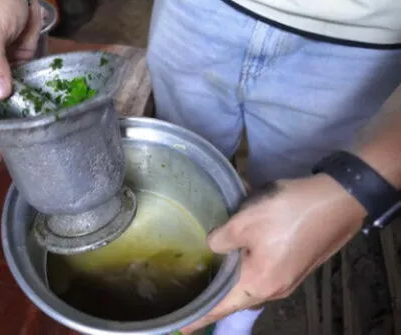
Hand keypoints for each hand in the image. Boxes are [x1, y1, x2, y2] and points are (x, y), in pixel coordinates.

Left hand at [180, 174, 366, 333]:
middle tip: (190, 294)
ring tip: (209, 274)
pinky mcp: (295, 264)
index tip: (181, 327)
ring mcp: (287, 278)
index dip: (200, 317)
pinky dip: (246, 264)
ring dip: (231, 277)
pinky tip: (235, 252)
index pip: (221, 308)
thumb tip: (213, 246)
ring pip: (249, 282)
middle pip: (235, 297)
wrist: (338, 199)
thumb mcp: (244, 222)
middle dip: (213, 296)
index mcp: (258, 284)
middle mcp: (273, 289)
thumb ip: (220, 240)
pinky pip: (262, 270)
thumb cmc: (288, 214)